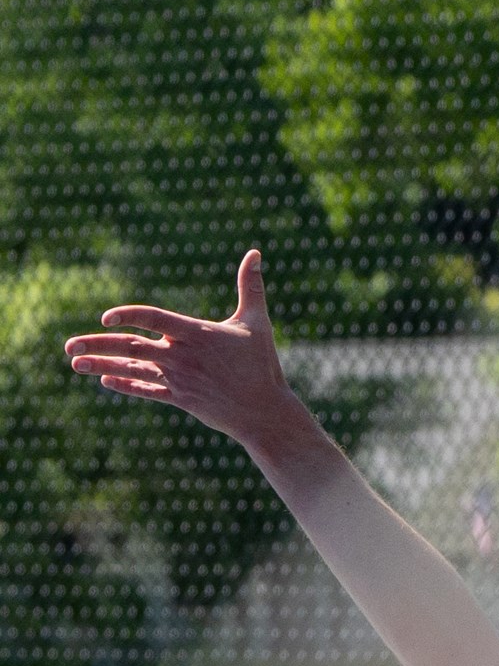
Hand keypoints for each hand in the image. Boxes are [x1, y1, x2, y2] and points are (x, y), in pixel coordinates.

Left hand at [64, 247, 298, 451]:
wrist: (263, 412)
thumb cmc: (262, 365)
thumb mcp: (257, 322)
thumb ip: (251, 287)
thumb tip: (255, 252)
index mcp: (196, 333)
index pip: (154, 318)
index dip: (129, 315)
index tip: (106, 317)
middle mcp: (181, 356)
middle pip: (132, 347)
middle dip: (98, 344)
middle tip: (69, 345)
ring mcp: (178, 379)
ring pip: (133, 369)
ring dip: (101, 364)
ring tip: (74, 362)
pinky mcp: (180, 399)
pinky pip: (147, 391)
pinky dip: (125, 384)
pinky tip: (105, 378)